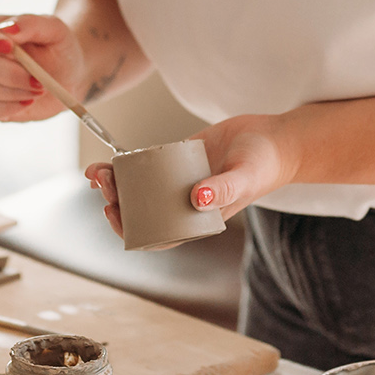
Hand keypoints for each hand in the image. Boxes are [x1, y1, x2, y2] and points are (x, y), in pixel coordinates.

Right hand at [0, 12, 88, 123]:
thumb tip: (6, 29)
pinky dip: (11, 107)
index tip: (8, 46)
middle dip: (12, 74)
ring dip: (16, 90)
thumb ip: (30, 23)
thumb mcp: (53, 27)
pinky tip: (29, 101)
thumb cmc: (57, 45)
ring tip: (41, 87)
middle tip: (39, 78)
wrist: (69, 74)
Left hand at [84, 113, 299, 239]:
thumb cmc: (265, 164)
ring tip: (98, 172)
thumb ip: (224, 189)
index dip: (130, 230)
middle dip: (117, 202)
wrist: (276, 139)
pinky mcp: (180, 159)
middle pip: (142, 212)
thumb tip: (196, 200)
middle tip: (103, 185)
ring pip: (140, 189)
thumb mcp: (245, 177)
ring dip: (117, 184)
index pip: (157, 235)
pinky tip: (114, 158)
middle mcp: (185, 204)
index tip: (113, 214)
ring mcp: (180, 182)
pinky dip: (130, 164)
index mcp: (198, 220)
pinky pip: (149, 165)